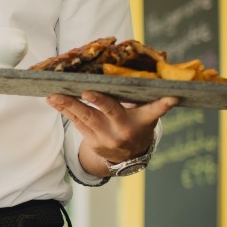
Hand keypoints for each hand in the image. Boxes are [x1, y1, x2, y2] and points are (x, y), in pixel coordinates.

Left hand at [45, 91, 176, 173]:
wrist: (128, 157)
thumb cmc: (137, 124)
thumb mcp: (145, 114)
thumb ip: (145, 100)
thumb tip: (142, 70)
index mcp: (143, 119)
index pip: (155, 110)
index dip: (164, 104)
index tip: (172, 98)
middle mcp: (125, 129)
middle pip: (111, 111)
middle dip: (98, 101)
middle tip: (86, 92)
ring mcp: (108, 137)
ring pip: (86, 117)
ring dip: (68, 105)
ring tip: (53, 95)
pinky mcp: (93, 142)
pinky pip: (77, 123)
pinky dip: (65, 110)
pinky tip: (54, 101)